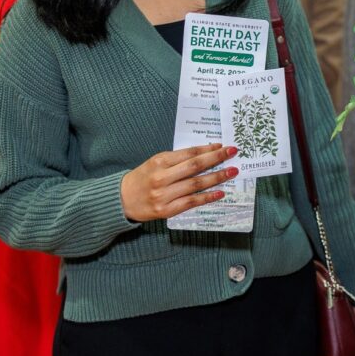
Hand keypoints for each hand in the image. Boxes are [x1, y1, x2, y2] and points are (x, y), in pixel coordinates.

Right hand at [120, 143, 237, 221]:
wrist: (121, 200)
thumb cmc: (142, 178)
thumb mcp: (155, 162)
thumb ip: (176, 160)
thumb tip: (204, 155)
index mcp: (159, 161)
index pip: (189, 153)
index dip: (207, 149)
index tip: (222, 145)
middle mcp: (161, 177)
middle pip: (194, 166)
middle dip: (216, 158)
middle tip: (232, 152)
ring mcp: (164, 195)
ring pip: (195, 185)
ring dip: (216, 178)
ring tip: (231, 171)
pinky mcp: (166, 210)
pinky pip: (191, 202)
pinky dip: (207, 197)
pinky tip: (220, 193)